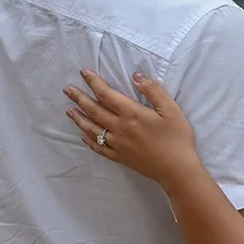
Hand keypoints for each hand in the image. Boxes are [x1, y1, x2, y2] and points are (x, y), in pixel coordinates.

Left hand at [64, 70, 198, 184]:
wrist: (177, 169)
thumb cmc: (177, 138)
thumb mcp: (171, 109)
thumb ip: (153, 90)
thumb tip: (135, 76)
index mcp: (131, 114)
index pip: (106, 94)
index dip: (94, 82)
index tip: (84, 73)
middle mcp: (120, 128)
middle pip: (94, 110)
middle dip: (79, 98)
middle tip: (67, 90)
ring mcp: (117, 144)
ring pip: (92, 129)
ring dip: (79, 118)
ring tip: (69, 110)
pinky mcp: (120, 157)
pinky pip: (99, 148)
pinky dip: (89, 140)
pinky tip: (83, 136)